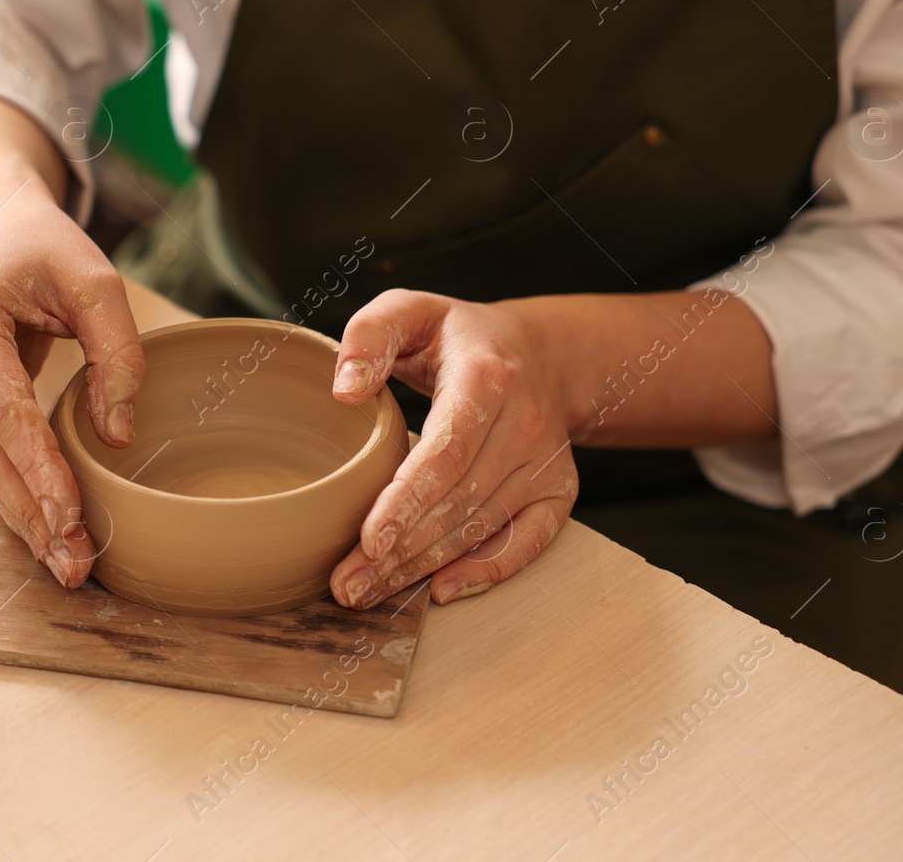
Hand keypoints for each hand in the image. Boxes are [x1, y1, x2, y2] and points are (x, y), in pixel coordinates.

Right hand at [0, 95, 145, 588]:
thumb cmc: (43, 247)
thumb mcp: (96, 280)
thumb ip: (116, 352)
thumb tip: (117, 435)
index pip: (6, 411)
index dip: (39, 469)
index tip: (71, 517)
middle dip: (31, 514)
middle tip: (77, 563)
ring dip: (21, 517)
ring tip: (67, 561)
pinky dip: (12, 494)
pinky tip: (45, 530)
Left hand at [327, 290, 578, 608]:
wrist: (542, 352)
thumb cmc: (459, 337)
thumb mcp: (410, 310)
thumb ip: (370, 336)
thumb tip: (344, 391)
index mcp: (485, 377)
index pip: (446, 450)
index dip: (408, 498)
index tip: (369, 538)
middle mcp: (524, 423)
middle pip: (458, 499)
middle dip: (402, 549)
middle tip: (348, 586)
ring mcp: (545, 461)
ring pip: (483, 525)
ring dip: (426, 566)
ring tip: (371, 592)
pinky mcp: (558, 489)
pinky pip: (529, 540)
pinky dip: (489, 570)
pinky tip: (442, 590)